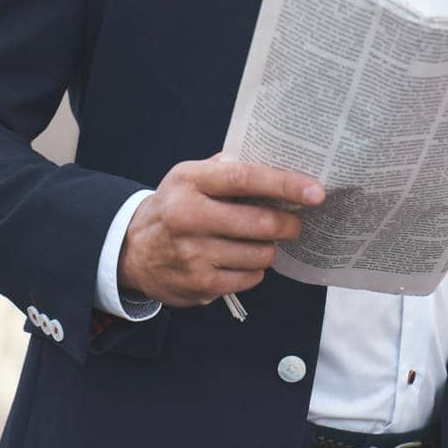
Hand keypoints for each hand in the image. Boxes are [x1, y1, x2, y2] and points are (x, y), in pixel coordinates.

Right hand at [117, 154, 323, 307]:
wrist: (132, 250)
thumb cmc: (175, 205)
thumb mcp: (190, 177)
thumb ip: (228, 168)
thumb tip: (280, 162)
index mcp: (189, 182)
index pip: (245, 178)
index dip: (285, 184)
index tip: (315, 191)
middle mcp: (188, 217)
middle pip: (260, 223)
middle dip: (289, 224)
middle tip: (295, 223)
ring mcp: (193, 255)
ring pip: (260, 255)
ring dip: (269, 248)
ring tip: (259, 241)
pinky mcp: (199, 285)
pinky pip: (250, 278)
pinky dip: (254, 269)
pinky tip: (241, 260)